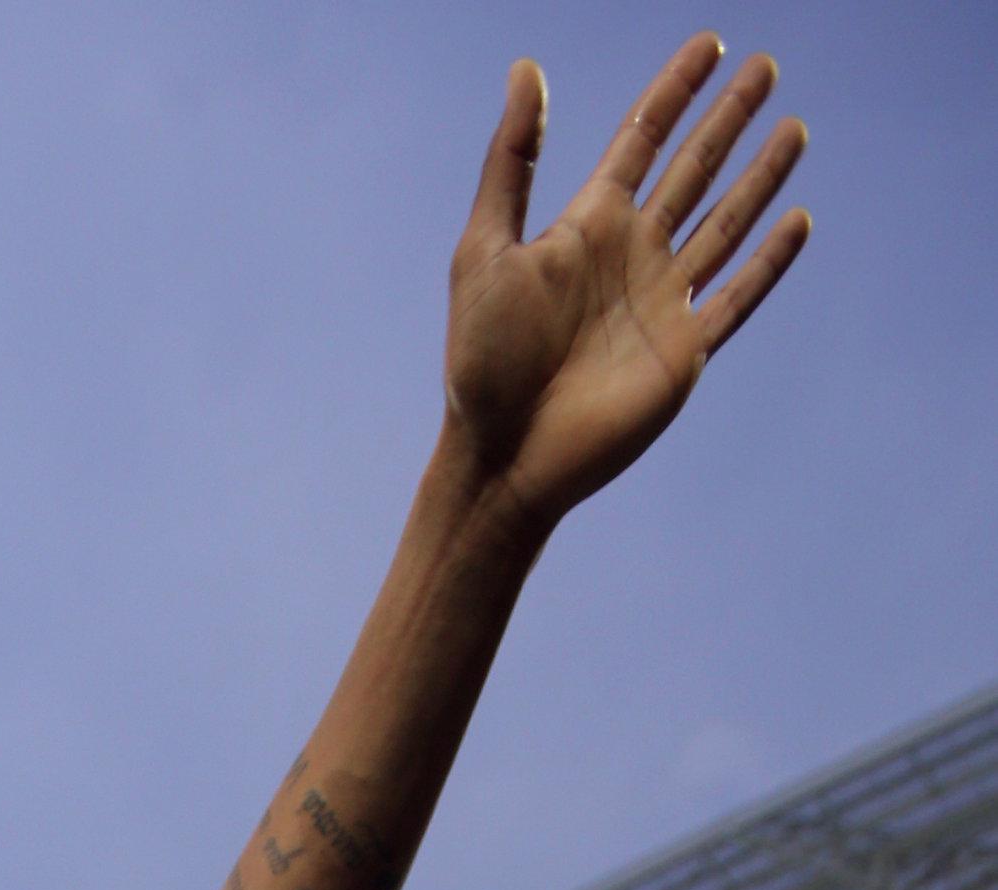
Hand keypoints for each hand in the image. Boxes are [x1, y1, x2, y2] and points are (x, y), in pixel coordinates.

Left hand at [441, 38, 807, 538]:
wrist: (502, 455)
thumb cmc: (482, 360)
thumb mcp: (485, 248)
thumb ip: (511, 161)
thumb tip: (525, 69)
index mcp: (588, 227)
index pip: (643, 139)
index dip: (676, 90)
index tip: (711, 44)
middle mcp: (631, 256)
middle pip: (693, 170)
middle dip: (728, 119)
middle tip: (765, 67)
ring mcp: (661, 303)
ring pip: (725, 224)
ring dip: (760, 178)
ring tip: (794, 128)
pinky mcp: (683, 352)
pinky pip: (737, 297)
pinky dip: (769, 262)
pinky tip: (798, 221)